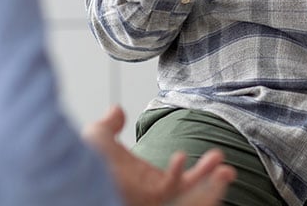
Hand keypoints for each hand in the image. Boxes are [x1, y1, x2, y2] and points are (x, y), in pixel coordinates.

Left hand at [83, 105, 234, 205]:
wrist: (79, 181)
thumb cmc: (84, 166)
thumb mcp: (97, 141)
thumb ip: (108, 125)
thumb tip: (117, 110)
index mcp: (149, 185)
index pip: (179, 182)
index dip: (197, 170)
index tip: (200, 154)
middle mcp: (155, 198)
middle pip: (191, 196)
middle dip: (212, 181)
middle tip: (224, 164)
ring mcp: (156, 204)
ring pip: (192, 202)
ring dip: (212, 189)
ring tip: (227, 172)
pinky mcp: (155, 205)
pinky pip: (182, 202)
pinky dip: (185, 182)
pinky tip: (180, 159)